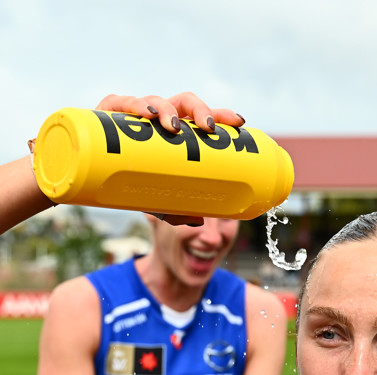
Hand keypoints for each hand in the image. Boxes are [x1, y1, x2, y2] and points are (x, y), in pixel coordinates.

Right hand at [96, 92, 244, 226]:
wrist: (85, 177)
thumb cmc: (127, 183)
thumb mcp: (155, 199)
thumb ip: (175, 209)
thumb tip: (199, 221)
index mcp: (173, 130)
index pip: (201, 117)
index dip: (221, 115)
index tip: (239, 123)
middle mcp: (156, 117)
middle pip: (183, 102)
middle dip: (199, 109)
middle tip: (207, 127)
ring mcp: (132, 113)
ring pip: (154, 100)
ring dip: (167, 109)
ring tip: (172, 126)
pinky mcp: (106, 114)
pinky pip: (119, 103)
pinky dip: (132, 104)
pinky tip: (142, 113)